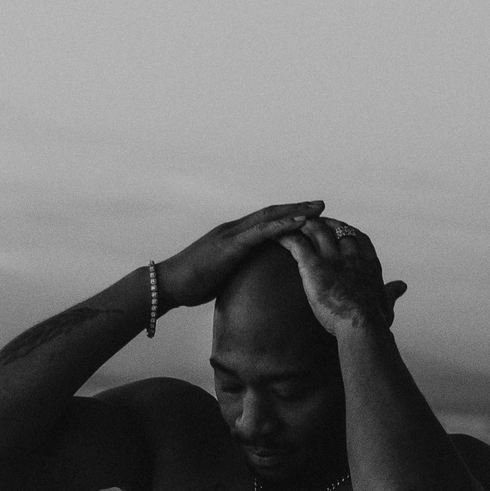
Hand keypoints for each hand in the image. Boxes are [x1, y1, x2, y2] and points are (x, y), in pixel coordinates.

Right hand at [155, 202, 325, 310]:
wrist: (167, 284)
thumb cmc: (191, 284)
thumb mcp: (220, 276)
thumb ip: (236, 272)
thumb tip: (249, 283)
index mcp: (233, 237)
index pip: (265, 221)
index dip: (287, 217)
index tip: (309, 215)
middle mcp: (234, 229)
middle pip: (272, 213)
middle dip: (297, 208)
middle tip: (322, 205)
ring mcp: (231, 235)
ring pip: (269, 217)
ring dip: (295, 212)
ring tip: (318, 210)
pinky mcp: (230, 245)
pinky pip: (260, 232)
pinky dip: (282, 226)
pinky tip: (299, 224)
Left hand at [281, 217, 408, 337]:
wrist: (363, 326)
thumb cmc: (375, 321)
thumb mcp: (386, 303)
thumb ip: (391, 292)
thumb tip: (401, 286)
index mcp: (369, 263)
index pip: (359, 238)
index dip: (348, 232)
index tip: (340, 230)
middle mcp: (351, 255)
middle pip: (336, 229)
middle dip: (324, 223)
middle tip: (312, 221)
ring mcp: (333, 258)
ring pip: (316, 231)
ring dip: (304, 224)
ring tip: (292, 222)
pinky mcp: (314, 266)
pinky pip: (297, 244)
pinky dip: (285, 237)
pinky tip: (276, 236)